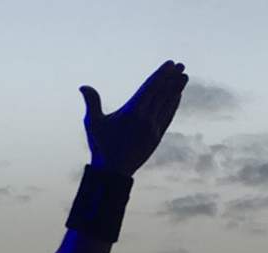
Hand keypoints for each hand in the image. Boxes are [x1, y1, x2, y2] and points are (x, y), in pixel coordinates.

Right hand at [80, 60, 187, 175]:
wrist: (113, 172)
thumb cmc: (101, 146)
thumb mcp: (93, 123)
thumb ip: (92, 102)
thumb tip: (83, 86)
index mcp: (132, 112)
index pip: (150, 88)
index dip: (161, 74)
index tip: (170, 64)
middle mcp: (146, 118)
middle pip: (162, 93)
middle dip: (172, 78)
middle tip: (181, 65)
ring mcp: (154, 128)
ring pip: (168, 104)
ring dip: (177, 89)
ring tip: (184, 76)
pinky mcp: (157, 137)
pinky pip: (168, 116)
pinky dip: (174, 105)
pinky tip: (178, 97)